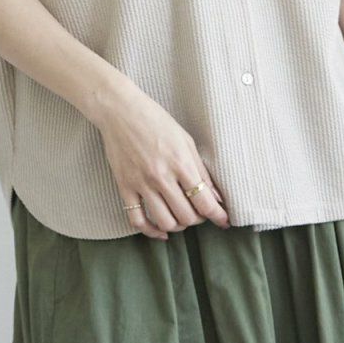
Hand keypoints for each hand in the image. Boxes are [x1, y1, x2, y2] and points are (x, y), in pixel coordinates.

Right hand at [88, 82, 230, 239]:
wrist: (120, 111)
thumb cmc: (156, 121)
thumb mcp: (186, 141)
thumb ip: (201, 171)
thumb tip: (217, 197)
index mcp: (181, 163)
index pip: (205, 201)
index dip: (218, 216)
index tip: (223, 221)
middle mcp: (161, 177)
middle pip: (187, 216)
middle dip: (198, 219)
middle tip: (200, 212)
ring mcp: (141, 184)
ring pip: (165, 222)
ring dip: (178, 225)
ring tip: (181, 218)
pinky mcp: (125, 187)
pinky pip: (137, 220)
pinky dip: (151, 231)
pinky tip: (160, 230)